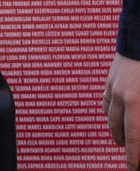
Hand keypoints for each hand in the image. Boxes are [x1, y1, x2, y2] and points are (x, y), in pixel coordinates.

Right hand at [108, 53, 139, 167]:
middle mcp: (121, 97)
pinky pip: (106, 104)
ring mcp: (112, 87)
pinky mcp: (109, 80)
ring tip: (125, 141)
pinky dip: (111, 116)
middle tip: (134, 158)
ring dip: (117, 132)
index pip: (134, 139)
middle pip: (119, 132)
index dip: (134, 157)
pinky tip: (117, 120)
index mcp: (135, 103)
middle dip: (127, 147)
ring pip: (110, 119)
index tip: (133, 169)